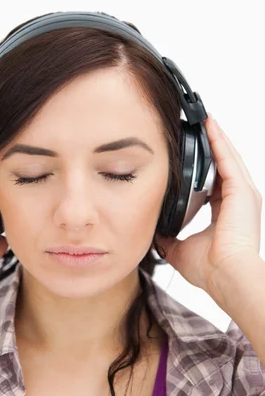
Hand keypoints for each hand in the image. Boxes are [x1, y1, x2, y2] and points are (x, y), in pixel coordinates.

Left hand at [155, 113, 261, 301]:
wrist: (225, 277)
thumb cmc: (210, 269)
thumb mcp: (179, 248)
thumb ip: (167, 237)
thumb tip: (152, 229)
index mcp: (225, 213)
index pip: (213, 180)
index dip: (202, 164)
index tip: (189, 151)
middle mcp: (237, 201)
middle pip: (222, 164)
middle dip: (209, 144)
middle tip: (195, 124)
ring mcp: (243, 194)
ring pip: (227, 156)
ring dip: (214, 136)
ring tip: (202, 118)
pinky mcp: (243, 191)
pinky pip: (228, 159)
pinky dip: (219, 141)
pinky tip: (209, 125)